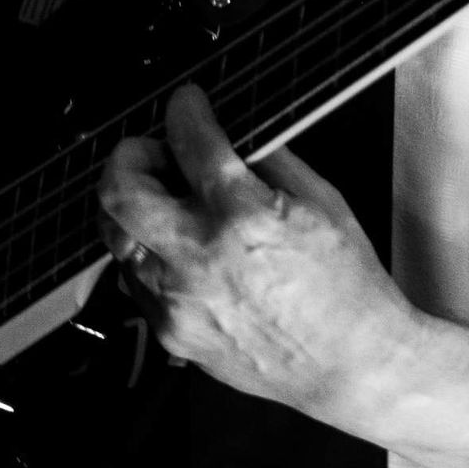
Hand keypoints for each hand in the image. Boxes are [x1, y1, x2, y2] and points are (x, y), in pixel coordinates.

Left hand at [96, 83, 418, 422]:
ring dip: (135, 208)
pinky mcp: (171, 335)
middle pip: (118, 191)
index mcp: (242, 216)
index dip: (184, 107)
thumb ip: (267, 159)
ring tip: (167, 203)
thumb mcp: (320, 200)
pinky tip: (181, 250)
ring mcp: (179, 302)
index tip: (187, 103)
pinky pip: (135, 282)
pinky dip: (149, 254)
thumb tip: (232, 131)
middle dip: (129, 155)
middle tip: (153, 152)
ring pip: (116, 237)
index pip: (188, 139)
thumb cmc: (345, 286)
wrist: (352, 364)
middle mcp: (199, 259)